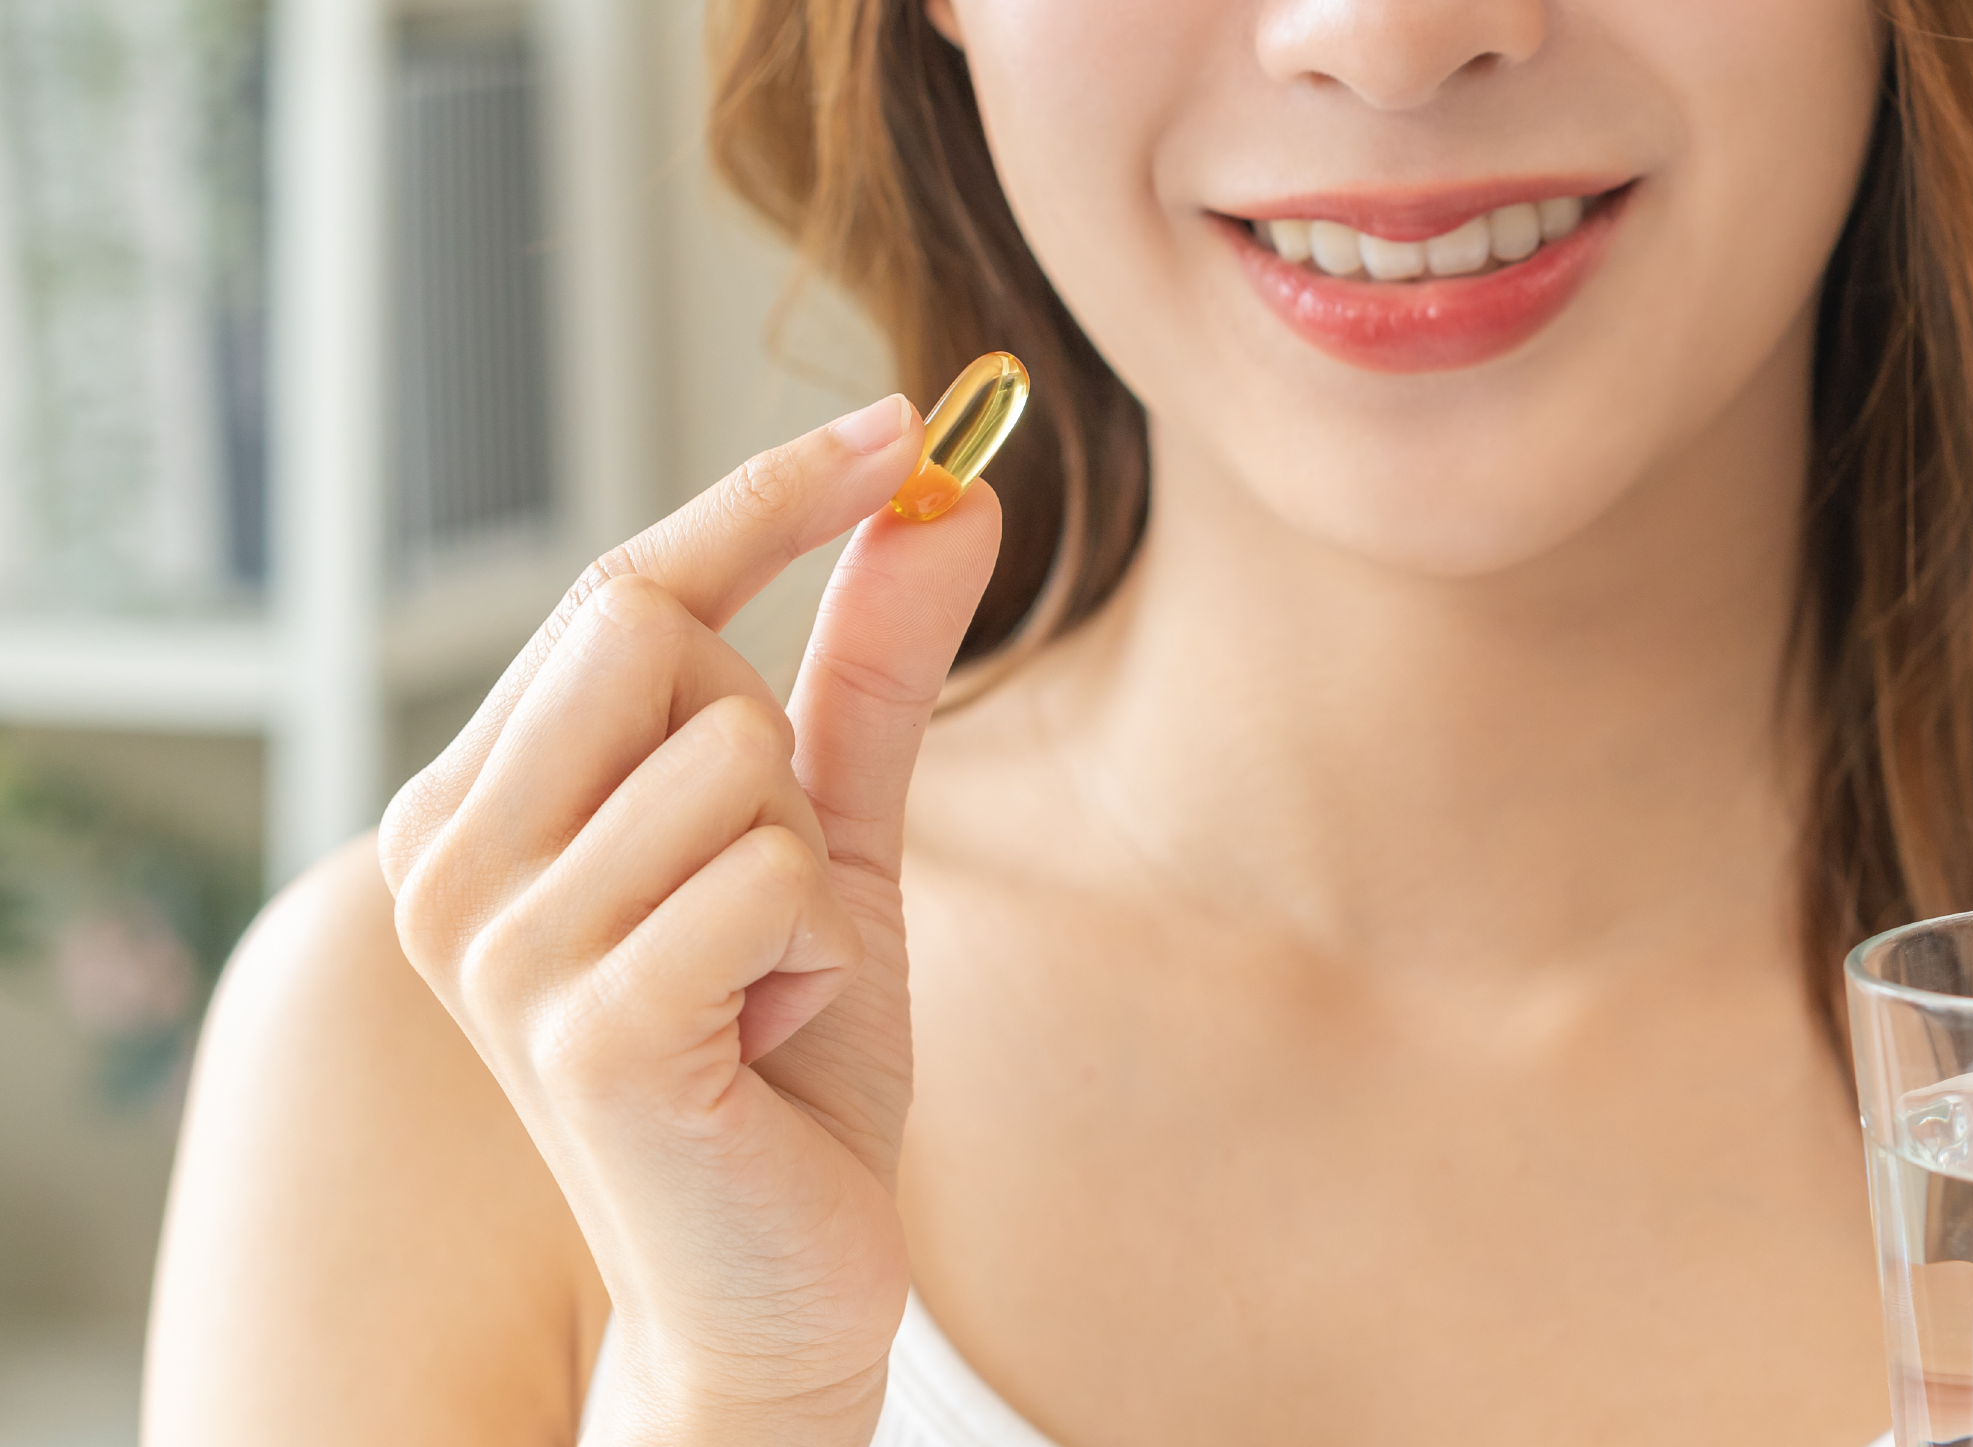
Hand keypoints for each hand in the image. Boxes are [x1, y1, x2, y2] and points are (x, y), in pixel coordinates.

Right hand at [377, 396, 1000, 1444]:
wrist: (775, 1281)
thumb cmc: (784, 1059)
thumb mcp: (833, 835)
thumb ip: (869, 668)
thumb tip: (943, 494)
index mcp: (479, 803)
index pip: (619, 588)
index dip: (763, 498)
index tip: (897, 424)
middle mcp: (447, 861)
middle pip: (665, 640)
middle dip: (772, 751)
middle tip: (763, 893)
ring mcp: (498, 946)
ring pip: (738, 760)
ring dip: (807, 878)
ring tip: (759, 986)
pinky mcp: (584, 1029)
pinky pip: (773, 874)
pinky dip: (817, 951)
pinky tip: (764, 1036)